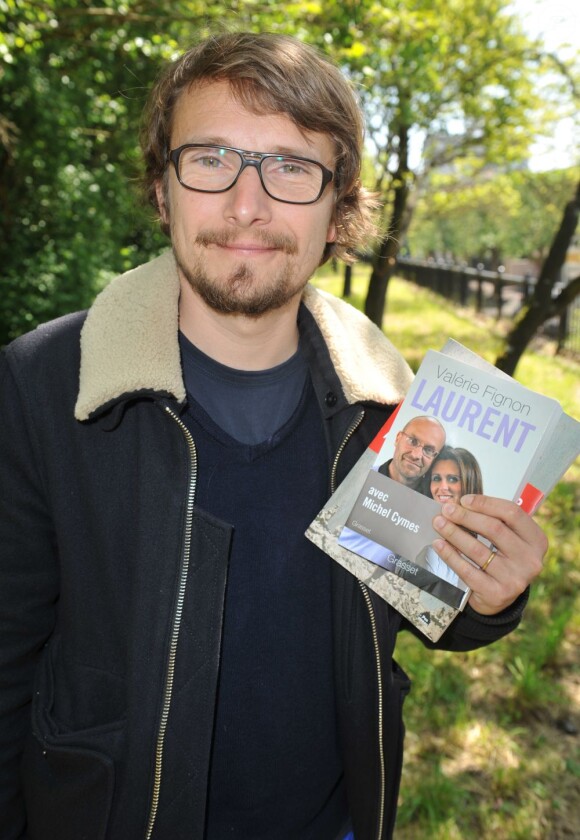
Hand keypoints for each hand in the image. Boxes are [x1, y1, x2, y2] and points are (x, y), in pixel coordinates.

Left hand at [431, 494, 547, 615]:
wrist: (500, 598)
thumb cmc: (502, 559)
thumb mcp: (508, 540)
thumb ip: (492, 521)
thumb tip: (458, 505)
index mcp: (536, 540)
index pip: (512, 513)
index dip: (485, 503)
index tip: (463, 500)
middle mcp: (530, 560)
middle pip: (494, 529)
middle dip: (466, 517)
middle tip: (446, 510)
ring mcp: (515, 578)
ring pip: (478, 550)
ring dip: (454, 533)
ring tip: (438, 523)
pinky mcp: (497, 594)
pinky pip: (468, 570)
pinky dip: (450, 555)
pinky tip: (439, 545)